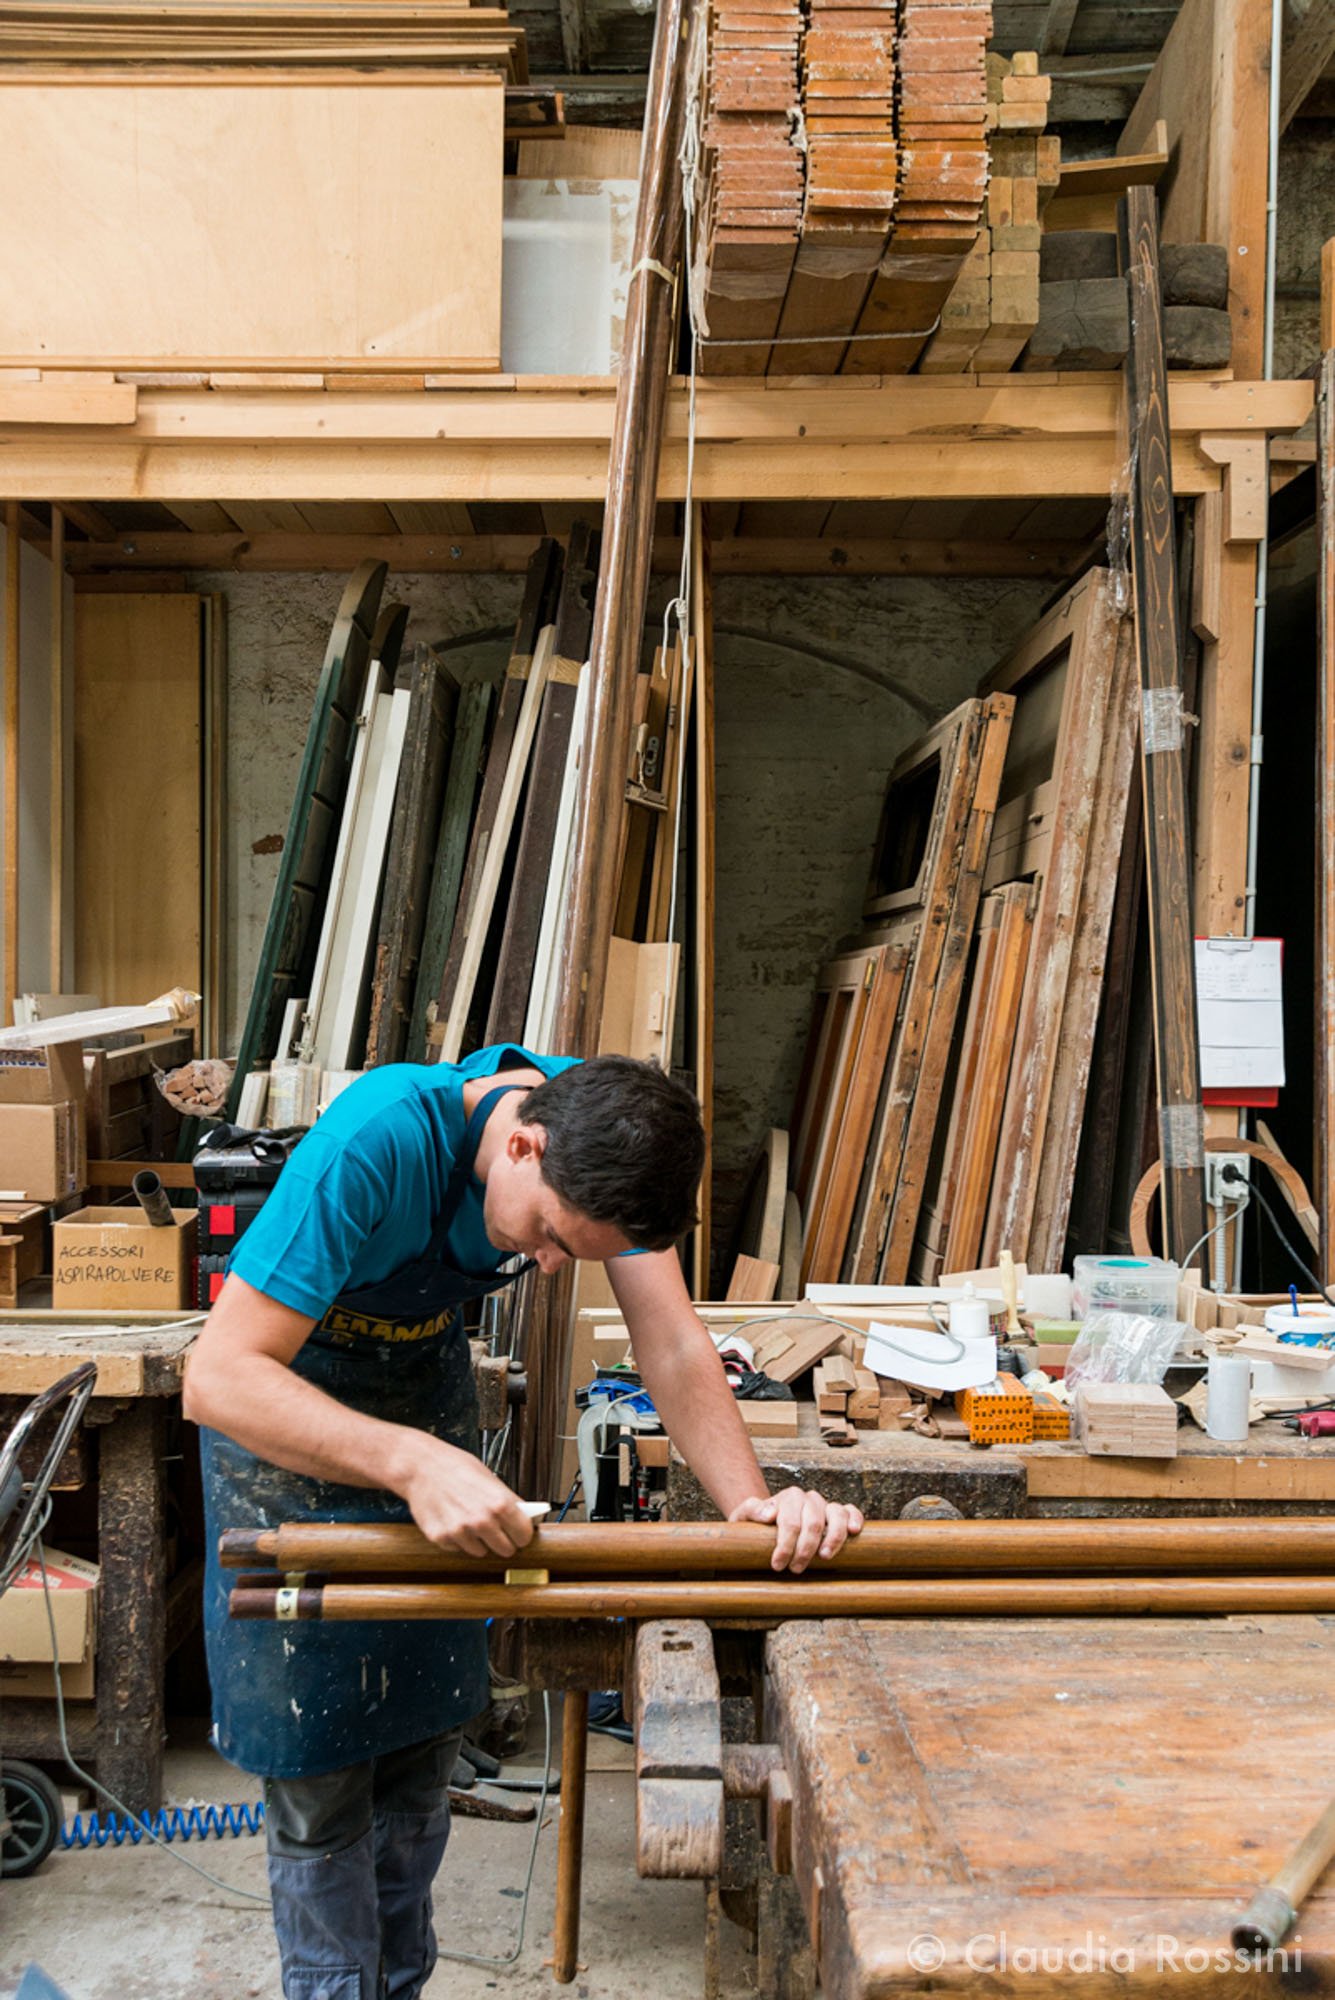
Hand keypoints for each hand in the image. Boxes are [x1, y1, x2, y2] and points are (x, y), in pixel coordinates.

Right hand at [399, 1434, 534, 1559]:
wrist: (420, 1466)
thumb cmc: (454, 1466)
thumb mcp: (489, 1478)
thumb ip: (506, 1501)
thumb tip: (522, 1518)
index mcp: (499, 1503)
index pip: (524, 1535)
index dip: (523, 1534)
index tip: (519, 1534)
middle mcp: (481, 1521)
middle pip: (506, 1550)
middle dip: (504, 1541)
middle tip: (497, 1532)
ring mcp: (461, 1532)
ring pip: (481, 1552)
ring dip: (479, 1542)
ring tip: (470, 1522)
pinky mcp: (441, 1538)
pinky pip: (458, 1548)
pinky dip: (458, 1540)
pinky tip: (453, 1521)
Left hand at [729, 1487, 864, 1574]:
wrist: (768, 1521)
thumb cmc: (756, 1523)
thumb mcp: (744, 1516)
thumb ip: (751, 1510)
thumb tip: (769, 1514)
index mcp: (788, 1497)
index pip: (790, 1521)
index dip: (785, 1545)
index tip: (777, 1565)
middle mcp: (809, 1499)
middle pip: (813, 1523)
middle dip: (805, 1549)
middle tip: (795, 1569)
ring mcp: (825, 1505)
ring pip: (836, 1515)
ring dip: (833, 1538)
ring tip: (824, 1557)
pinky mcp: (838, 1513)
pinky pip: (851, 1511)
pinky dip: (854, 1519)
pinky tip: (853, 1532)